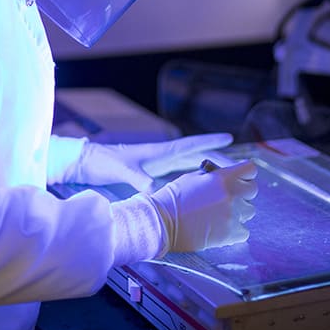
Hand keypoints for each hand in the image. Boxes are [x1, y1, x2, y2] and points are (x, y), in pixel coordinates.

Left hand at [63, 133, 233, 191]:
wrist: (89, 163)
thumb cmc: (105, 161)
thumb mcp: (122, 170)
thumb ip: (138, 180)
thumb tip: (156, 192)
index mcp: (159, 152)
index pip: (189, 145)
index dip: (209, 142)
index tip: (229, 138)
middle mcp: (162, 157)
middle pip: (196, 157)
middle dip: (217, 159)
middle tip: (239, 164)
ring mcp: (158, 166)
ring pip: (190, 167)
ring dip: (207, 171)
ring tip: (227, 178)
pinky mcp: (152, 175)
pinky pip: (179, 178)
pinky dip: (192, 181)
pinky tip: (201, 190)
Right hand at [149, 160, 257, 252]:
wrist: (161, 222)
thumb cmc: (173, 198)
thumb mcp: (193, 177)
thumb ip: (215, 176)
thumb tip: (227, 176)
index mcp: (223, 177)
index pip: (251, 169)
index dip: (245, 173)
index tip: (240, 178)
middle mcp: (232, 194)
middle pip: (253, 190)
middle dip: (243, 192)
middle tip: (230, 197)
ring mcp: (233, 215)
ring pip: (249, 211)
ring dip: (239, 212)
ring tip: (221, 214)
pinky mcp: (230, 234)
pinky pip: (244, 231)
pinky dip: (235, 231)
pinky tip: (220, 228)